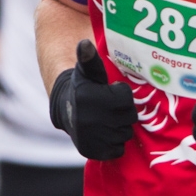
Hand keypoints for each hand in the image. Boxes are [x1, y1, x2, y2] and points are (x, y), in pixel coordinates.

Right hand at [49, 39, 135, 160]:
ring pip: (125, 134)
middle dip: (122, 112)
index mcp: (89, 97)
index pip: (126, 98)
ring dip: (120, 127)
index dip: (120, 94)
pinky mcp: (92, 152)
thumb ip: (89, 58)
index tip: (109, 93)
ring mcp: (90, 138)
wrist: (67, 111)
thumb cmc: (84, 87)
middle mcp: (89, 119)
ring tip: (107, 120)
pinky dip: (115, 143)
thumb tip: (84, 43)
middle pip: (129, 118)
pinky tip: (105, 133)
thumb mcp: (87, 71)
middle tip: (110, 108)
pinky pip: (118, 149)